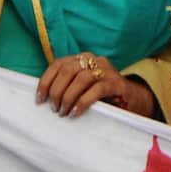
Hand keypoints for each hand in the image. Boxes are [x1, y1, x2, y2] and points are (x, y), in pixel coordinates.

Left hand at [35, 52, 155, 117]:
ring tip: (63, 112)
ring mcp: (106, 70)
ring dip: (68, 97)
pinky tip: (75, 113)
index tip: (39, 99)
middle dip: (56, 90)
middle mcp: (93, 60)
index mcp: (82, 58)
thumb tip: (43, 97)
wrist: (131, 99)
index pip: (59, 63)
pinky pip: (96, 90)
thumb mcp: (82, 87)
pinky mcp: (116, 83)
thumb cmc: (100, 95)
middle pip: (68, 70)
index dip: (46, 81)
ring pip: (81, 78)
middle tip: (53, 109)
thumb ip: (67, 85)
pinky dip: (83, 102)